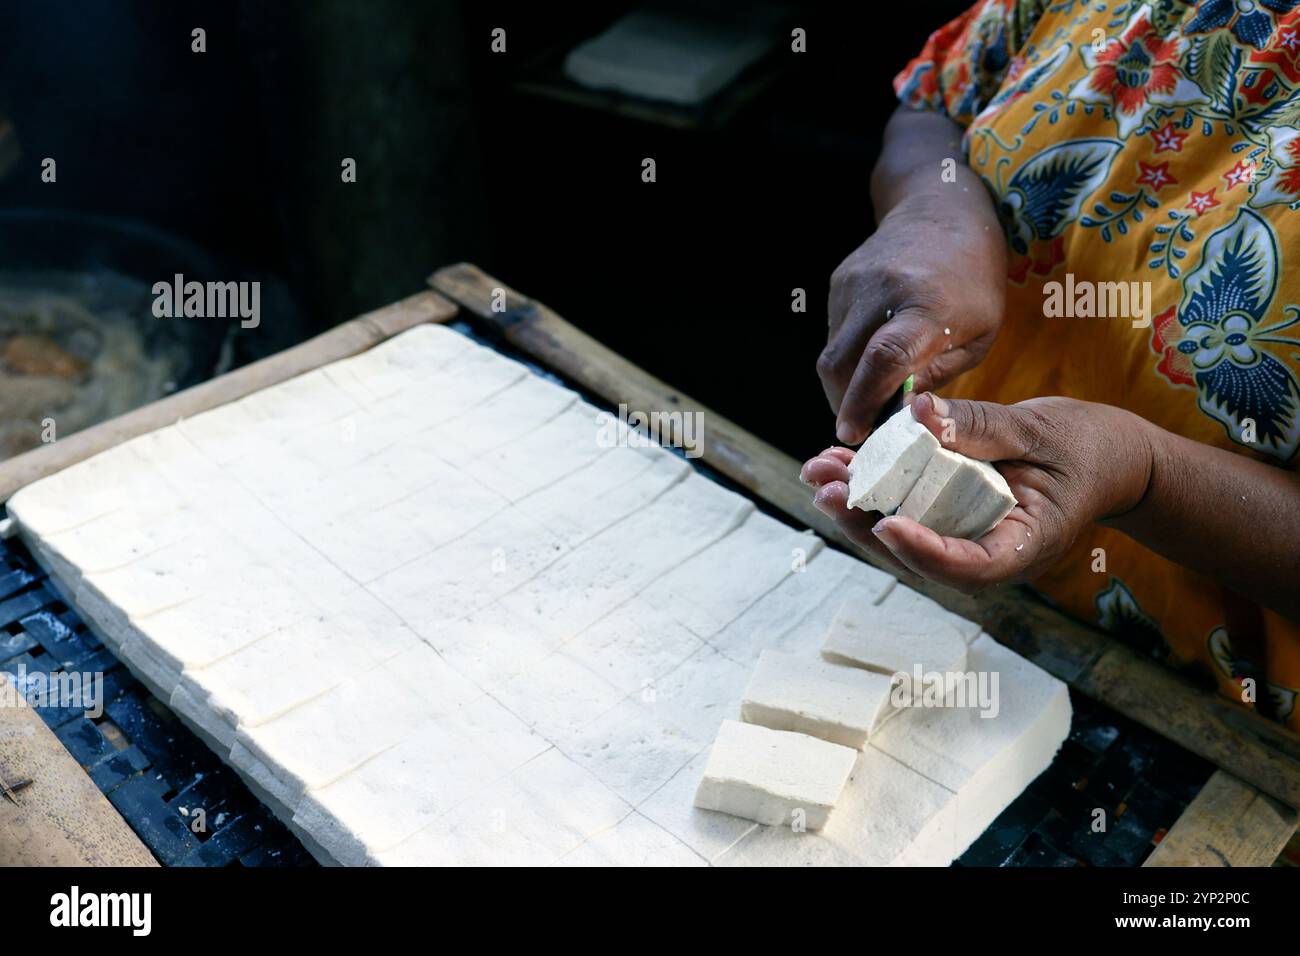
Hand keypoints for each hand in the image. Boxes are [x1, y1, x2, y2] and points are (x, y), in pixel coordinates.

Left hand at [803, 393, 1154, 592]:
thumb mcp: (1039, 429)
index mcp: (1025, 547)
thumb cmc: (1085, 447)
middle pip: (918, 556)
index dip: (924, 552)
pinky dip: (873, 489)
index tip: (887, 525)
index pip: (970, 567)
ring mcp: (966, 542)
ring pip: (901, 537)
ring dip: (857, 504)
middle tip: (827, 487)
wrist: (1105, 460)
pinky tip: (840, 464)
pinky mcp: (949, 521)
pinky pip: (905, 512)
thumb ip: (979, 426)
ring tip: (818, 470)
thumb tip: (918, 413)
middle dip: (865, 522)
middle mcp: (987, 555)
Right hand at [819, 196, 1005, 444]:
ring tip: (870, 392)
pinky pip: (834, 335)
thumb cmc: (973, 282)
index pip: (885, 357)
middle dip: (845, 405)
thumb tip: (898, 416)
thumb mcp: (979, 335)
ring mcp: (854, 285)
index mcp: (928, 305)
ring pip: (831, 355)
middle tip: (862, 427)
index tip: (853, 433)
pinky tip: (871, 353)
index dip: (864, 400)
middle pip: (842, 364)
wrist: (941, 211)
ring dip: (844, 384)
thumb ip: (936, 376)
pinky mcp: (838, 282)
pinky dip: (848, 357)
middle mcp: (883, 291)